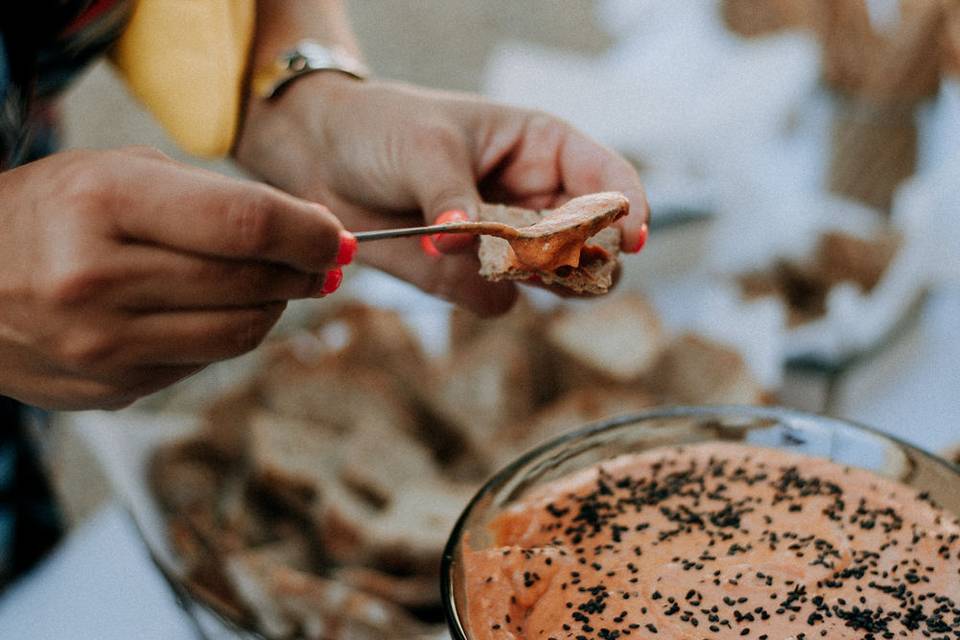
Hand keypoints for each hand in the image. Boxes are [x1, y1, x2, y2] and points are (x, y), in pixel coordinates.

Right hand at [0, 147, 349, 408]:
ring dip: (273, 306)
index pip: (246, 225)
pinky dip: (225, 334)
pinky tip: (210, 309)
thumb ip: (215, 201)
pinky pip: (203, 363)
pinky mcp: (109, 389)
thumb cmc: (51, 212)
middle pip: (251, 284)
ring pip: (240, 334)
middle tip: (322, 260)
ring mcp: (101, 347)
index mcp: (102, 205)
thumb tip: (314, 237)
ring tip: (272, 281)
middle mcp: (98, 281)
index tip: (339, 238)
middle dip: (304, 271)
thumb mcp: (117, 174)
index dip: (310, 234)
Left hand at [234, 76, 648, 315]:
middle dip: (587, 258)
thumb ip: (452, 195)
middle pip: (595, 244)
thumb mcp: (422, 146)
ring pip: (558, 282)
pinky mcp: (471, 279)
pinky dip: (483, 295)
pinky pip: (499, 302)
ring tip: (498, 260)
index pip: (607, 181)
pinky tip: (443, 262)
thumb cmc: (381, 128)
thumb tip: (464, 242)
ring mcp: (507, 245)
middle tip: (553, 261)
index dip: (628, 209)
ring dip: (539, 283)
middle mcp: (534, 201)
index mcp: (541, 149)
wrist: (321, 159)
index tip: (632, 238)